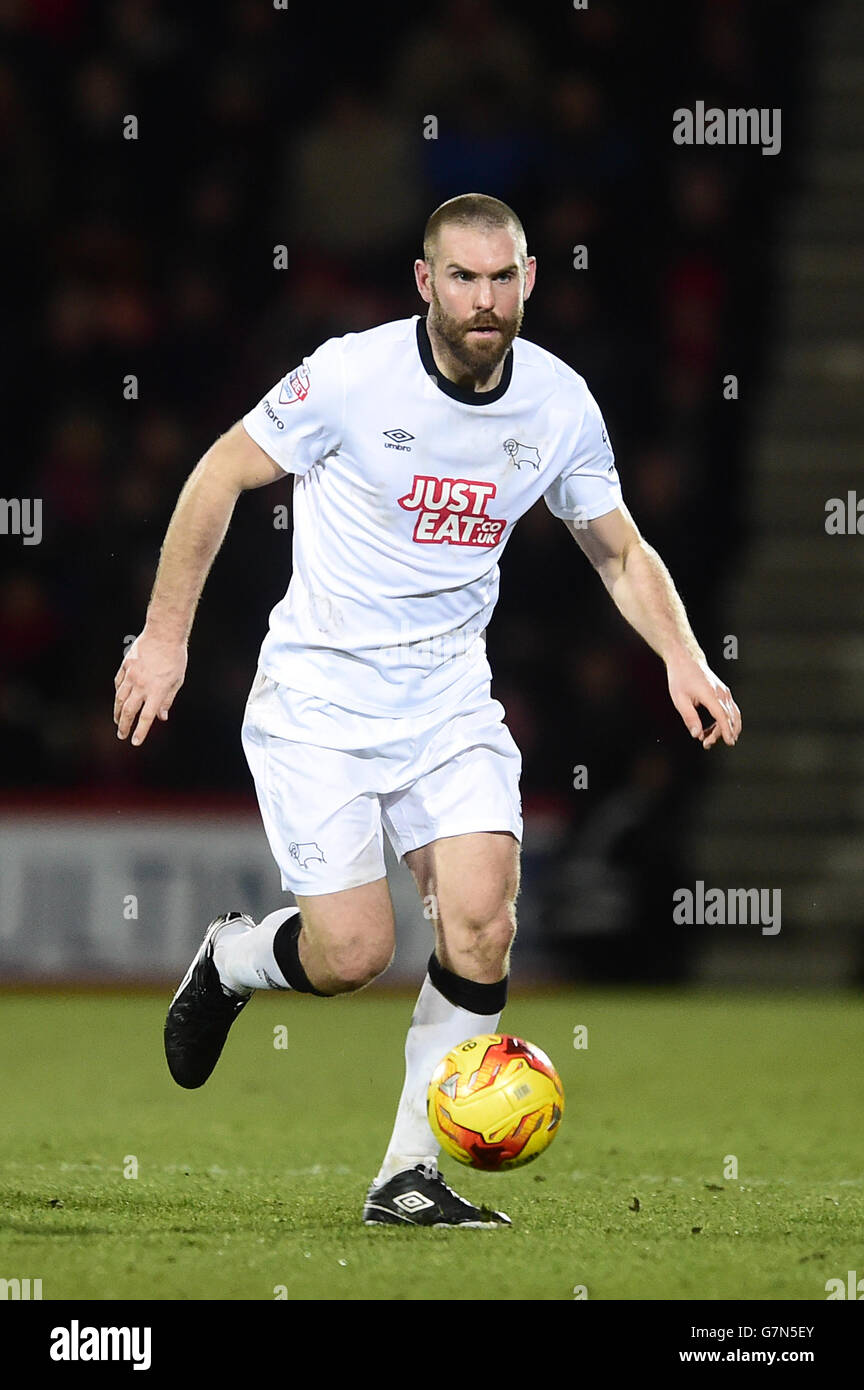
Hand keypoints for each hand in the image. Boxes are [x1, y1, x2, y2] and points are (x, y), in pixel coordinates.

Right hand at [114, 628, 186, 746]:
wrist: (164, 634)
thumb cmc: (175, 658)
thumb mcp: (177, 681)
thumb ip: (168, 700)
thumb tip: (161, 717)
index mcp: (157, 691)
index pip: (146, 717)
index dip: (140, 731)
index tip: (135, 742)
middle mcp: (142, 685)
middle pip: (129, 711)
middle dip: (124, 726)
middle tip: (121, 735)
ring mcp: (131, 675)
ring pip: (120, 699)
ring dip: (118, 712)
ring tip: (118, 721)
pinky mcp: (125, 665)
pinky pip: (119, 683)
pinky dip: (118, 693)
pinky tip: (118, 700)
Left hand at [666, 654, 740, 748]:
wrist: (686, 660)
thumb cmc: (680, 678)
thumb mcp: (679, 700)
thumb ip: (689, 718)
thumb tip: (697, 735)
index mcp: (709, 694)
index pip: (722, 715)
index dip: (726, 730)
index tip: (729, 742)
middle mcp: (721, 692)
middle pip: (728, 718)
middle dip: (721, 733)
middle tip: (706, 743)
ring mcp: (724, 692)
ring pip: (733, 715)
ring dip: (726, 729)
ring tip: (711, 739)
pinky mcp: (724, 693)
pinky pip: (730, 710)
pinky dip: (726, 721)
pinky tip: (715, 729)